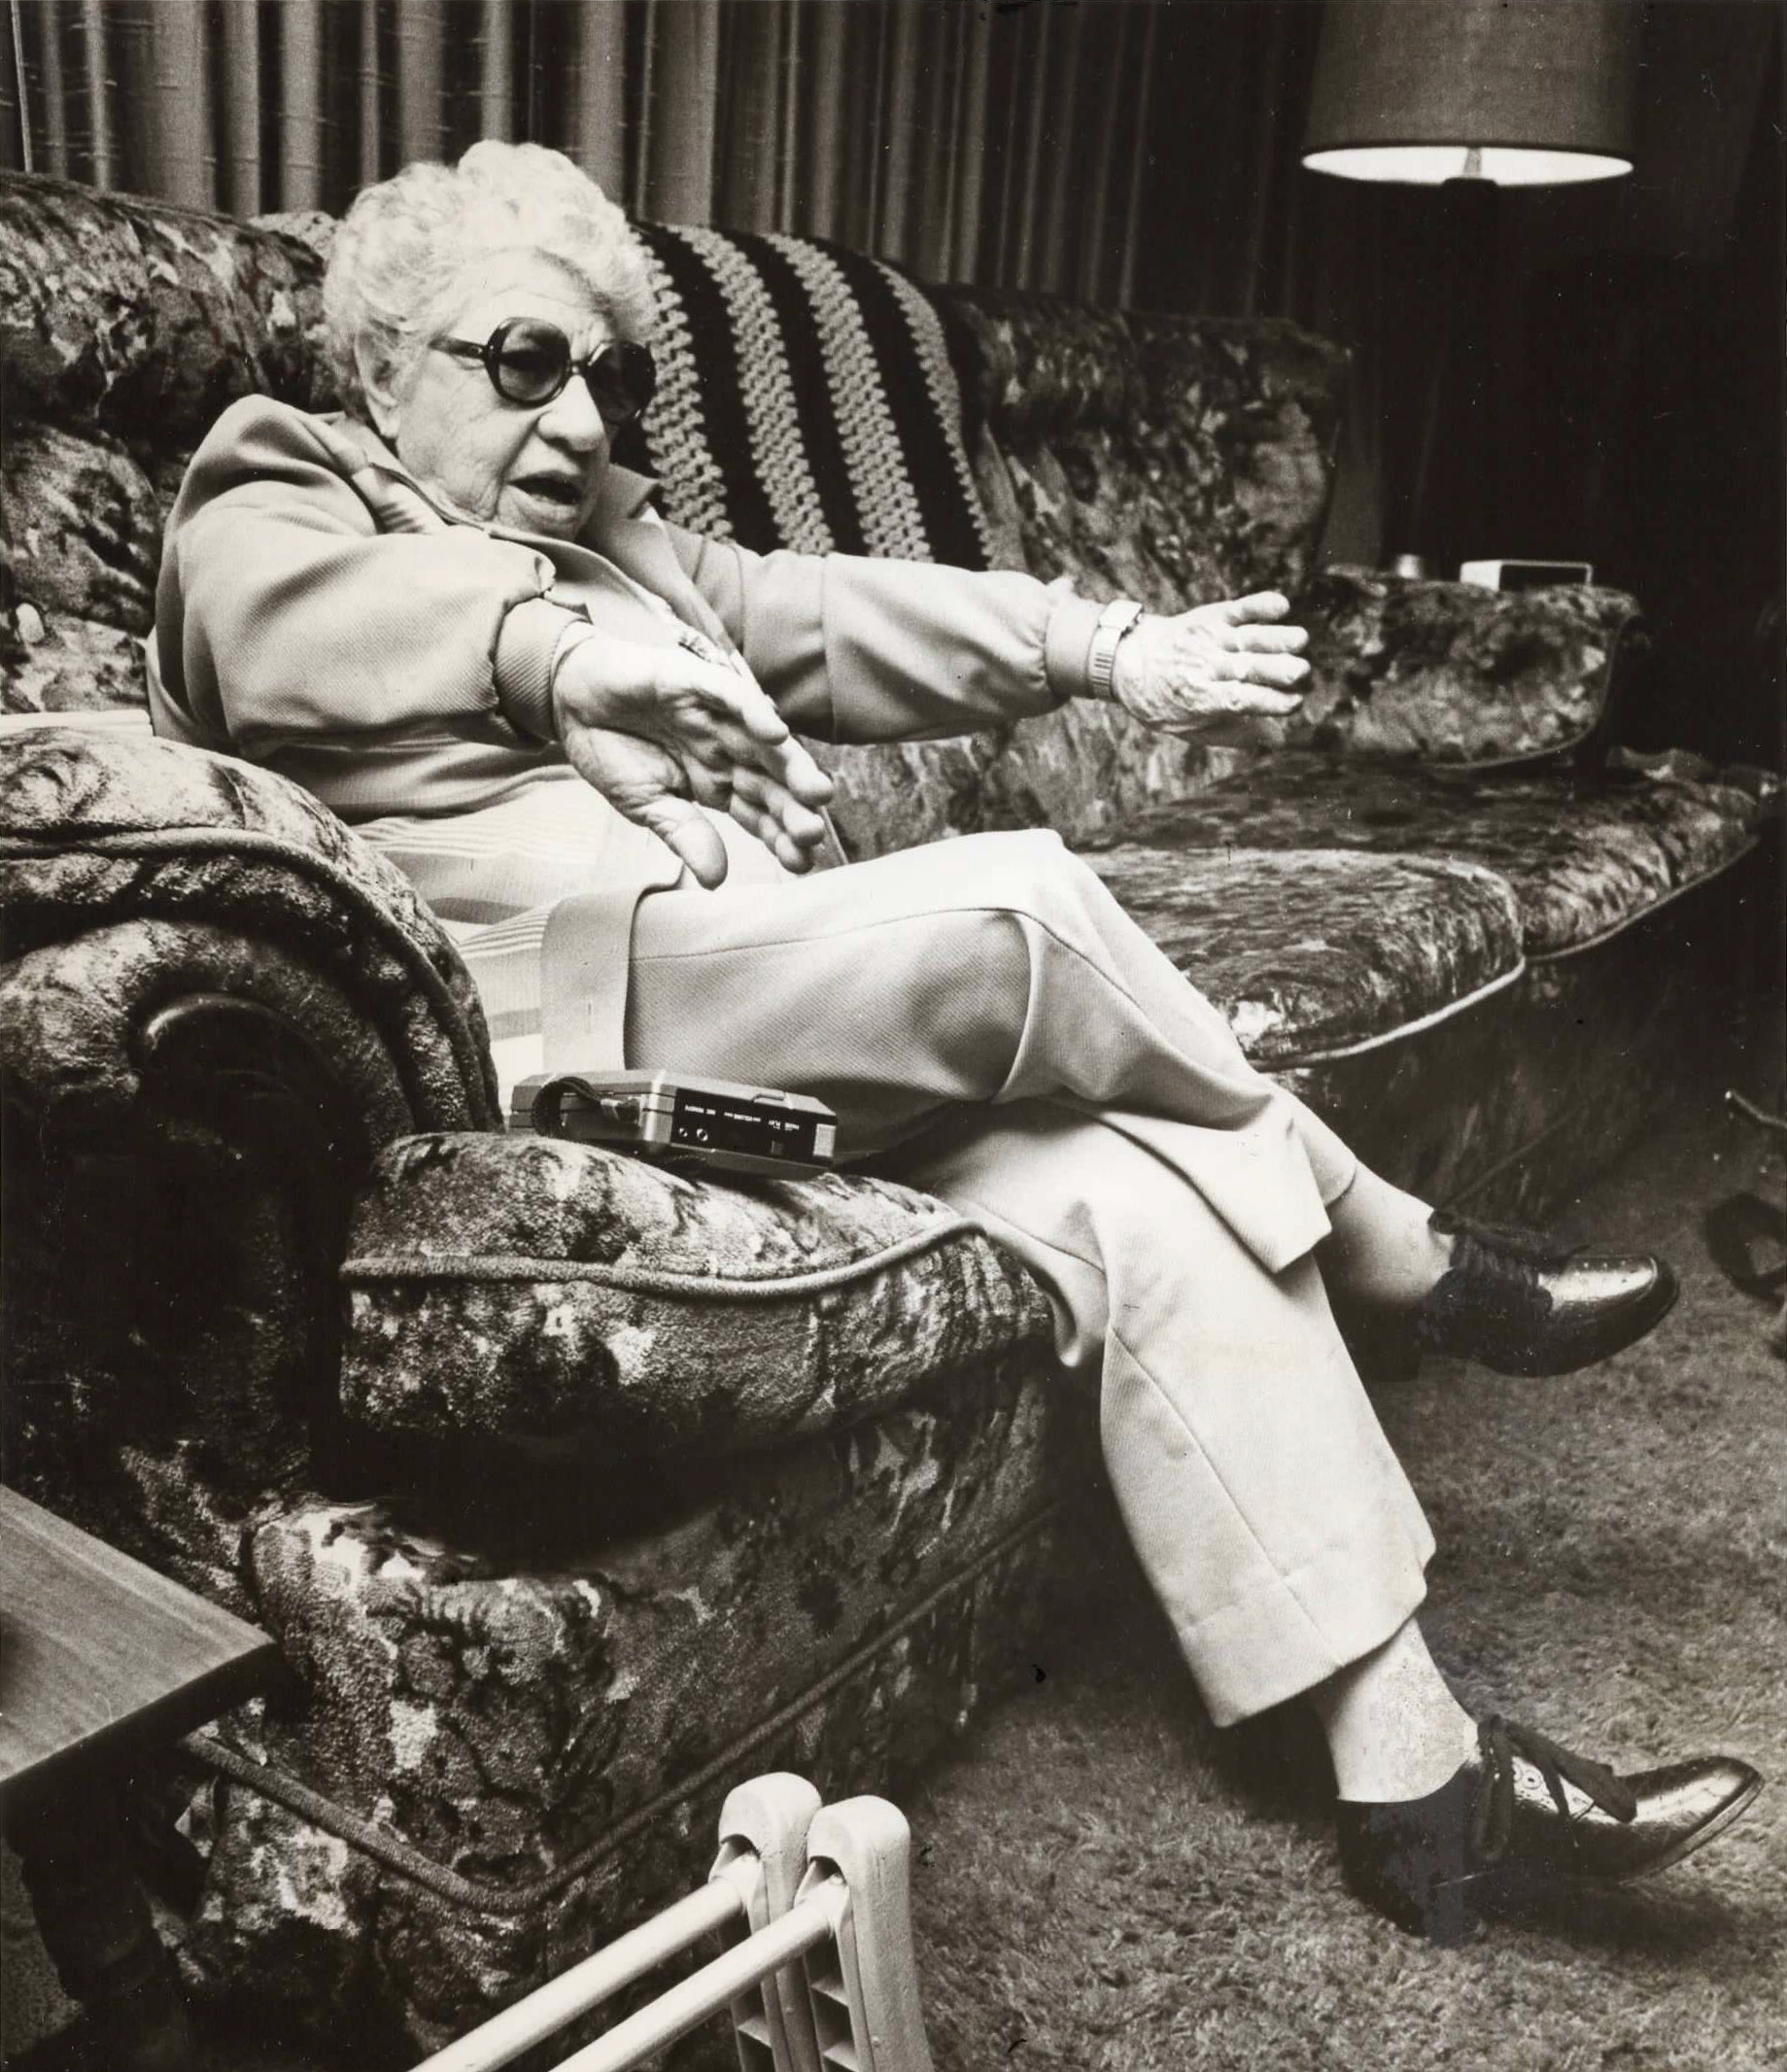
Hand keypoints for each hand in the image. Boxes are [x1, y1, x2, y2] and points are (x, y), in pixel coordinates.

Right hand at [553, 633, 834, 886]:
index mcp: (718, 782)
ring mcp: (715, 715)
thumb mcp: (645, 804)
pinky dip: (754, 711)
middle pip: (772, 780)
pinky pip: (732, 695)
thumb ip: (684, 834)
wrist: (568, 701)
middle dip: (796, 807)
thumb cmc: (610, 749)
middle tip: (815, 833)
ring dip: (793, 765)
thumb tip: (717, 880)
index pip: (760, 813)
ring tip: (816, 792)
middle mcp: (726, 748)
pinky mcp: (694, 682)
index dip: (780, 837)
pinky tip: (776, 734)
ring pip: (764, 741)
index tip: (802, 864)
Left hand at [1109, 591, 1309, 734]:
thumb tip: (1279, 739)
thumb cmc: (1168, 703)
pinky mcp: (1211, 618)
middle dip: (1276, 669)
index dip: (1268, 703)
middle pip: (1246, 668)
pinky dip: (1258, 606)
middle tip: (1302, 671)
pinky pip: (1238, 610)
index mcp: (1201, 699)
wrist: (1128, 662)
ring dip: (1275, 638)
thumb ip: (1235, 734)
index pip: (1239, 700)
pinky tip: (1281, 605)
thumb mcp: (1193, 728)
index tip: (1295, 703)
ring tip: (1301, 640)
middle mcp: (1206, 667)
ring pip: (1247, 638)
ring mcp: (1210, 640)